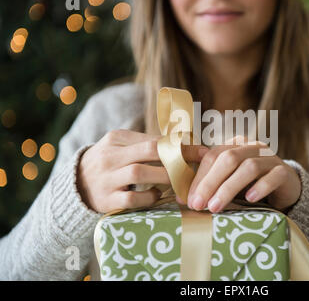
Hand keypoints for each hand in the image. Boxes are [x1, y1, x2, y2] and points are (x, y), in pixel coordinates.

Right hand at [77, 129, 207, 212]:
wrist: (75, 185)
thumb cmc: (108, 163)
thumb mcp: (120, 146)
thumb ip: (146, 143)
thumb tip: (182, 142)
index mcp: (116, 138)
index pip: (155, 139)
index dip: (181, 146)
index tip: (203, 151)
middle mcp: (110, 155)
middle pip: (149, 151)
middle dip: (178, 158)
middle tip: (197, 166)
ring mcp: (107, 178)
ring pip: (140, 173)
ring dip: (165, 177)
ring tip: (179, 182)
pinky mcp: (106, 199)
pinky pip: (132, 197)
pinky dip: (148, 197)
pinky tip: (156, 195)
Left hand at [187, 136, 300, 212]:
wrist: (286, 188)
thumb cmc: (251, 185)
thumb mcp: (228, 181)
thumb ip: (209, 184)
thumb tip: (181, 197)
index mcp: (235, 145)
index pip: (213, 155)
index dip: (198, 177)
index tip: (187, 199)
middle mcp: (252, 147)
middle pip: (228, 158)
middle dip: (210, 182)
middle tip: (198, 205)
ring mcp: (271, 158)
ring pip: (249, 167)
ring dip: (229, 187)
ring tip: (215, 207)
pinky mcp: (285, 172)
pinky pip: (273, 176)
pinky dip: (260, 187)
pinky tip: (250, 199)